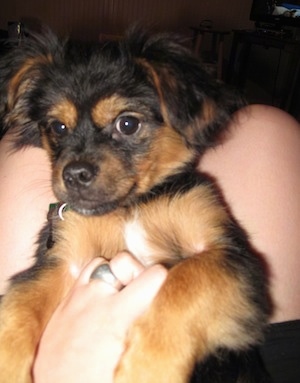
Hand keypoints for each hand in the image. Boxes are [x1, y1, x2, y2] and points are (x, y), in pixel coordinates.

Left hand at [33, 252, 166, 382]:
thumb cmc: (98, 378)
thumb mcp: (135, 353)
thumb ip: (149, 323)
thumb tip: (167, 308)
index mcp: (119, 314)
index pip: (154, 274)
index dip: (163, 280)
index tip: (161, 293)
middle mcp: (98, 299)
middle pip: (126, 260)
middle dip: (138, 274)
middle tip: (140, 298)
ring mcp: (78, 297)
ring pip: (104, 262)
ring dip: (115, 274)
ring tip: (119, 296)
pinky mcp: (66, 301)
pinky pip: (85, 271)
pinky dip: (96, 276)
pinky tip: (102, 296)